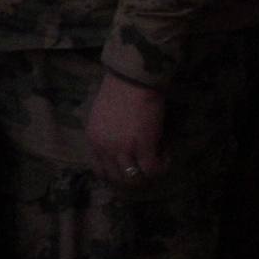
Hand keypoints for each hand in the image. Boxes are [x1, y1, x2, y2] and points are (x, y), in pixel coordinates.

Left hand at [84, 72, 166, 187]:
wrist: (132, 79)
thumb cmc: (118, 92)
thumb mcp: (102, 117)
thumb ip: (106, 135)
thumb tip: (120, 151)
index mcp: (92, 139)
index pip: (100, 170)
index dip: (115, 175)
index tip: (128, 171)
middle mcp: (104, 148)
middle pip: (117, 178)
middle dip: (133, 178)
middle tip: (146, 168)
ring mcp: (123, 149)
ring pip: (134, 179)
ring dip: (147, 174)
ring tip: (157, 162)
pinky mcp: (143, 147)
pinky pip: (152, 169)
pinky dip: (161, 166)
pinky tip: (166, 154)